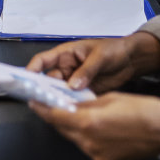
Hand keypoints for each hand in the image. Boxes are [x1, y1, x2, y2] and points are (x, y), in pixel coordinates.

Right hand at [25, 32, 159, 94]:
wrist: (131, 59)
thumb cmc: (114, 49)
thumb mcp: (99, 56)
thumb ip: (86, 71)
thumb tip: (73, 85)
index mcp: (66, 54)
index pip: (43, 61)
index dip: (33, 69)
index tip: (27, 80)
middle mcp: (67, 68)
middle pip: (49, 80)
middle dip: (47, 90)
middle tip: (46, 100)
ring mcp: (75, 80)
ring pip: (61, 92)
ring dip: (60, 99)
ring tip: (62, 106)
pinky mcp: (84, 91)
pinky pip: (74, 99)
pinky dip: (73, 104)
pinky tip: (75, 110)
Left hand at [28, 92, 159, 159]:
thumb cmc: (144, 110)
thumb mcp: (110, 99)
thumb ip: (85, 104)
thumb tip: (70, 105)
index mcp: (88, 124)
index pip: (56, 117)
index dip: (43, 109)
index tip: (34, 102)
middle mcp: (89, 143)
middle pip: (64, 129)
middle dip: (58, 117)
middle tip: (54, 105)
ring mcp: (97, 155)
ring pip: (76, 139)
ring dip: (74, 127)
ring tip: (81, 114)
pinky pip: (90, 147)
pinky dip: (89, 137)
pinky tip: (98, 127)